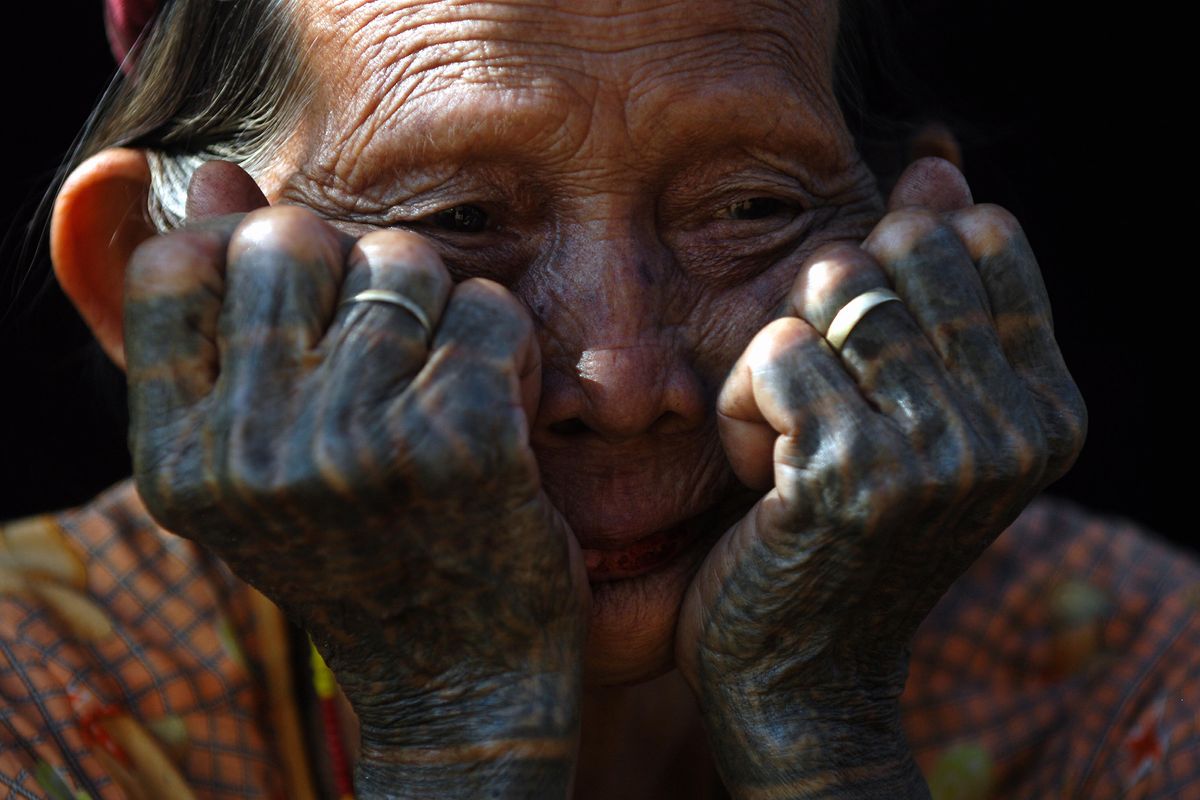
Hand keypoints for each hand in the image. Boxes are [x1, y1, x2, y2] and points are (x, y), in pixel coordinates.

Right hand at [123, 163, 589, 790]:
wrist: (459, 678)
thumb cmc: (359, 549)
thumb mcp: (258, 456)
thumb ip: (214, 321)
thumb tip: (207, 176)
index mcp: (178, 458)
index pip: (175, 267)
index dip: (243, 253)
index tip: (304, 299)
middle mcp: (252, 454)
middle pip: (290, 238)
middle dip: (351, 267)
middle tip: (386, 337)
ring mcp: (356, 447)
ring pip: (403, 261)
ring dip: (439, 305)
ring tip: (441, 379)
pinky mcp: (461, 442)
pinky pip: (487, 308)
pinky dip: (506, 343)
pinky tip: (500, 406)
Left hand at [675, 159, 1085, 794]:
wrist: (801, 672)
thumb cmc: (843, 529)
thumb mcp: (907, 407)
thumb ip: (933, 287)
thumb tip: (939, 166)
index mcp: (1049, 406)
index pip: (982, 237)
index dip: (895, 275)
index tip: (872, 370)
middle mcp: (1016, 429)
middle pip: (895, 251)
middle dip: (827, 315)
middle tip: (825, 412)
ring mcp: (943, 454)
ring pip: (828, 290)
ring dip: (779, 366)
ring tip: (791, 446)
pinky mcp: (855, 474)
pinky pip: (772, 352)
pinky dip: (740, 406)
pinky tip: (762, 478)